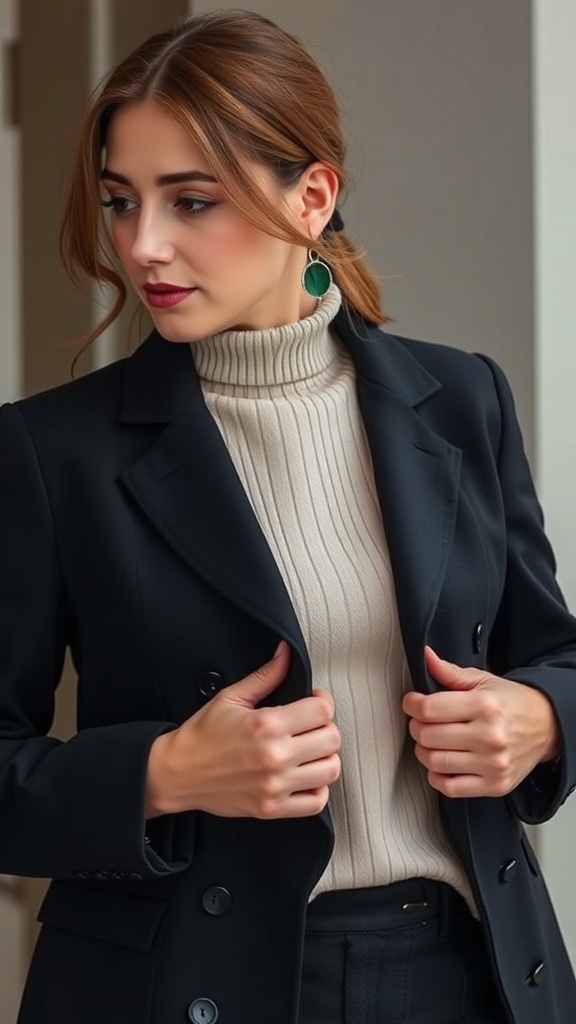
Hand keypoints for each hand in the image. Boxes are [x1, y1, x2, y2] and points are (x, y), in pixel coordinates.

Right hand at [146, 641, 340, 818]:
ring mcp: (275, 785)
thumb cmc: (202, 735)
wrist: (178, 772)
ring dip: (325, 757)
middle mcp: (274, 756)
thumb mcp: (231, 697)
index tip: (314, 701)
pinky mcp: (272, 808)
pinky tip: (305, 776)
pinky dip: (318, 790)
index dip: (323, 701)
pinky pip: (316, 803)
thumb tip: (285, 654)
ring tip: (311, 750)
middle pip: (332, 739)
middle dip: (326, 727)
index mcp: (266, 724)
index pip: (322, 710)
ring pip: (330, 770)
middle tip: (312, 725)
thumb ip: (266, 675)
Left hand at [401, 646, 559, 797]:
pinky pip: (450, 788)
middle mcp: (490, 737)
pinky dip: (437, 776)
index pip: (429, 709)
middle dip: (417, 726)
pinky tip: (443, 762)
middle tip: (423, 721)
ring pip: (434, 762)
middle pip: (428, 736)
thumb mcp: (483, 680)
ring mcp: (493, 764)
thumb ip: (450, 672)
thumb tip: (425, 657)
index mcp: (485, 706)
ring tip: (432, 741)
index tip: (412, 702)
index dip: (412, 704)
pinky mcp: (495, 785)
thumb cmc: (513, 703)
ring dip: (424, 751)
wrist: (547, 726)